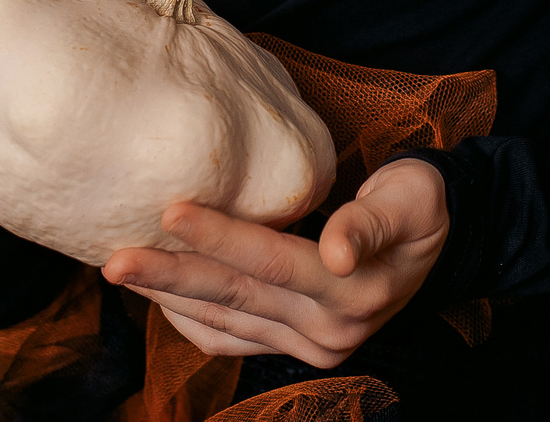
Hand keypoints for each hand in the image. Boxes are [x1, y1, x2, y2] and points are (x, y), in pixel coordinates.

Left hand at [101, 157, 449, 368]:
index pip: (274, 262)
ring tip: (121, 270)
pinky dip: (191, 319)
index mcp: (355, 290)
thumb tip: (339, 250)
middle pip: (237, 298)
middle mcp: (329, 329)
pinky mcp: (294, 348)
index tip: (169, 211)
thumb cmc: (416, 204)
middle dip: (170, 277)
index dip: (221, 237)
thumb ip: (372, 221)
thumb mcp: (412, 200)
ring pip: (225, 321)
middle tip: (113, 260)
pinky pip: (230, 340)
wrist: (436, 243)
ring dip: (169, 297)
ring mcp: (310, 346)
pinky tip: (158, 293)